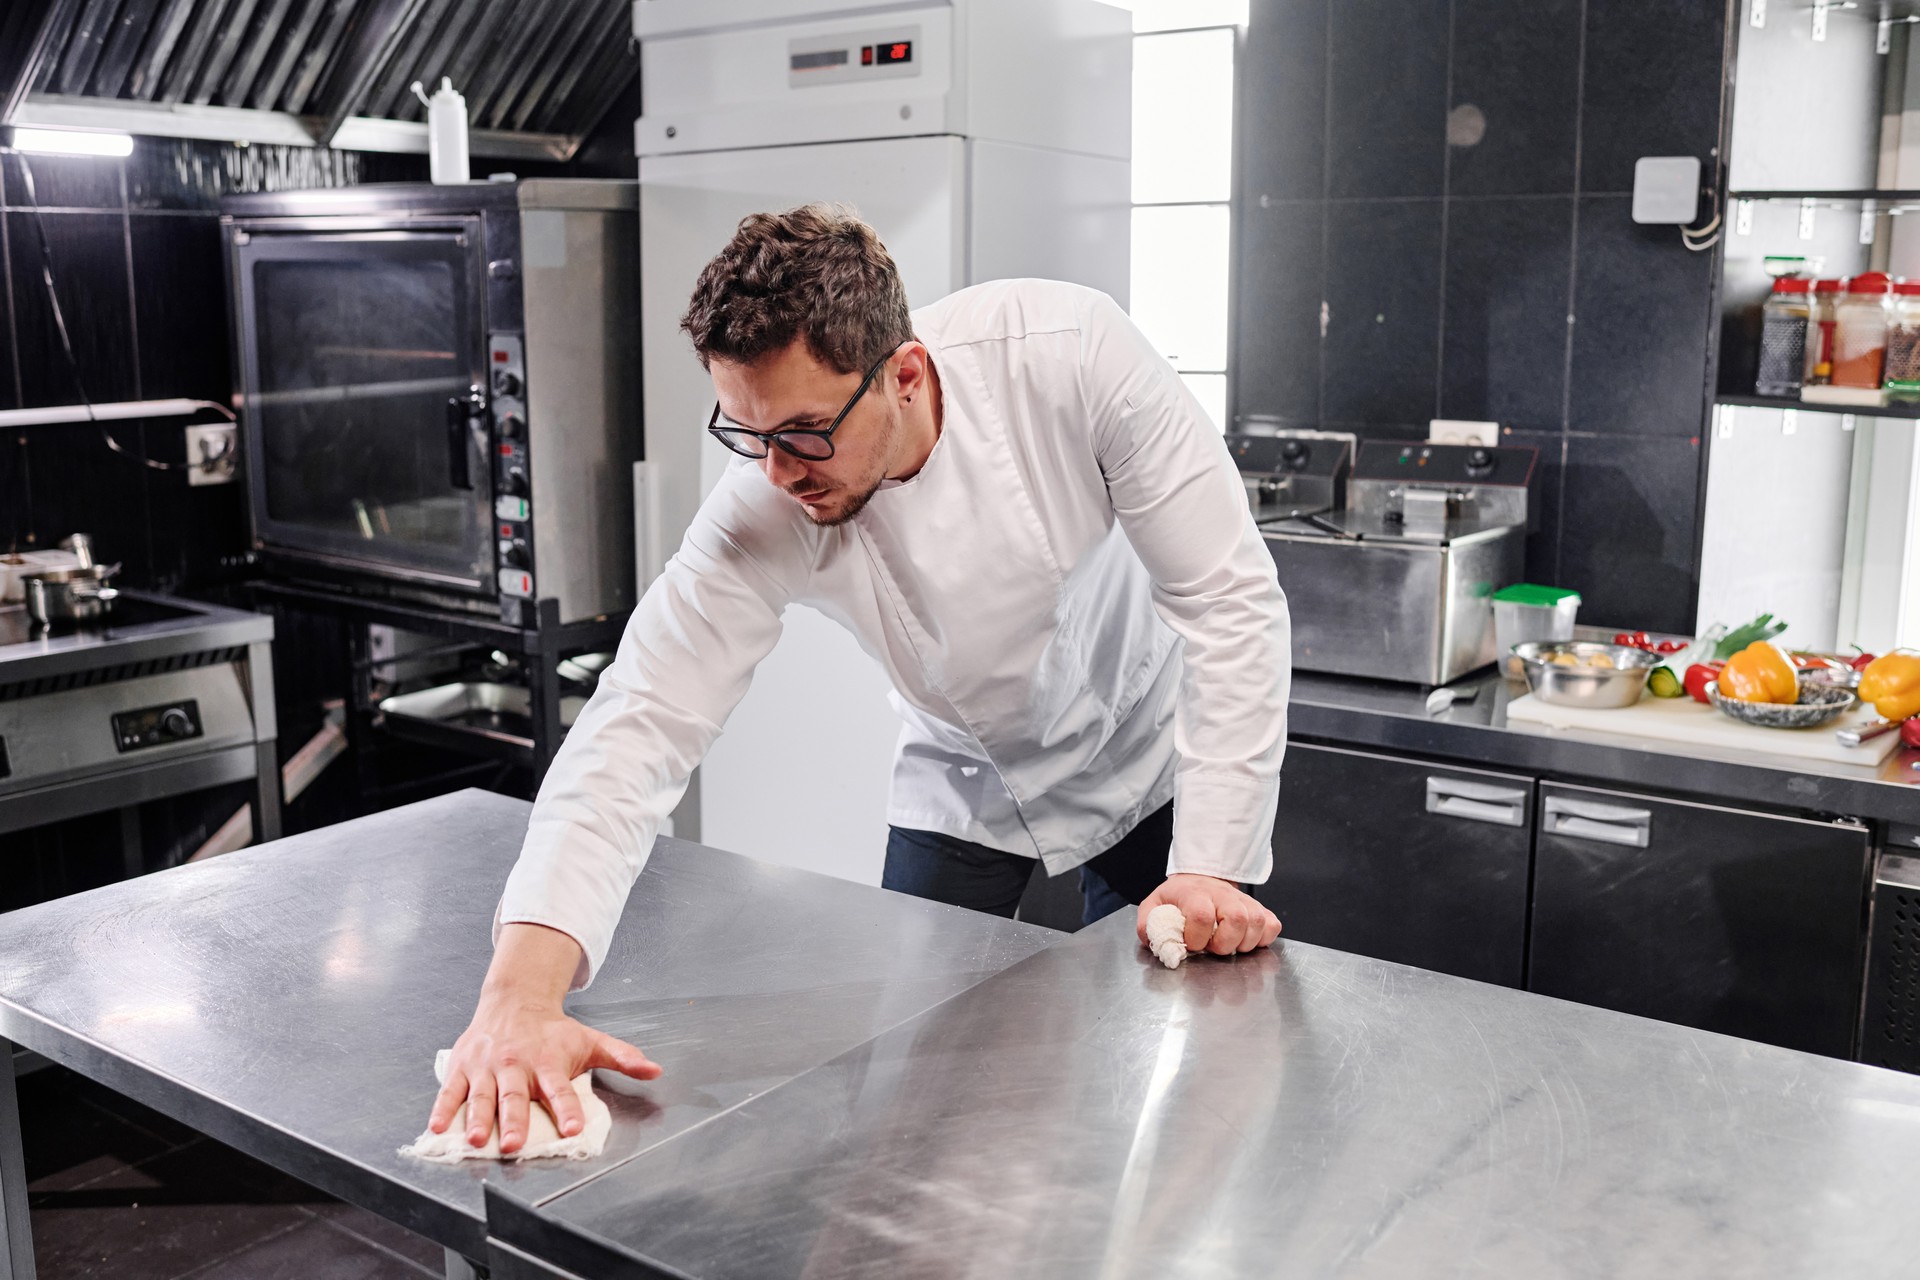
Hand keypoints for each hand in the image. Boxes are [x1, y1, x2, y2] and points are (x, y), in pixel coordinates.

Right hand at [427, 923, 660, 1153]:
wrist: (514, 1000)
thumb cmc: (553, 1030)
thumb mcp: (589, 1040)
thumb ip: (621, 1056)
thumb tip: (655, 1070)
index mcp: (548, 1062)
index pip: (560, 1089)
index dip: (567, 1109)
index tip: (573, 1129)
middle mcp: (516, 1064)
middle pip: (516, 1095)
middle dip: (514, 1120)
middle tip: (514, 1145)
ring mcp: (487, 1066)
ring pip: (480, 1094)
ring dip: (476, 1117)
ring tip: (474, 1139)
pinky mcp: (462, 1066)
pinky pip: (450, 1089)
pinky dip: (443, 1108)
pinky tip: (438, 1127)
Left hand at [1136, 874, 1280, 955]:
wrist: (1200, 880)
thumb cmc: (1179, 898)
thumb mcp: (1155, 905)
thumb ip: (1148, 925)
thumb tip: (1155, 942)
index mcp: (1194, 893)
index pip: (1201, 916)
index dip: (1196, 938)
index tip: (1191, 944)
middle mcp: (1223, 895)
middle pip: (1237, 919)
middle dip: (1224, 944)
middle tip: (1213, 947)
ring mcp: (1244, 901)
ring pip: (1257, 923)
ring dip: (1243, 943)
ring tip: (1228, 944)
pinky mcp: (1260, 909)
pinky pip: (1272, 926)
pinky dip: (1262, 939)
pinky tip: (1245, 940)